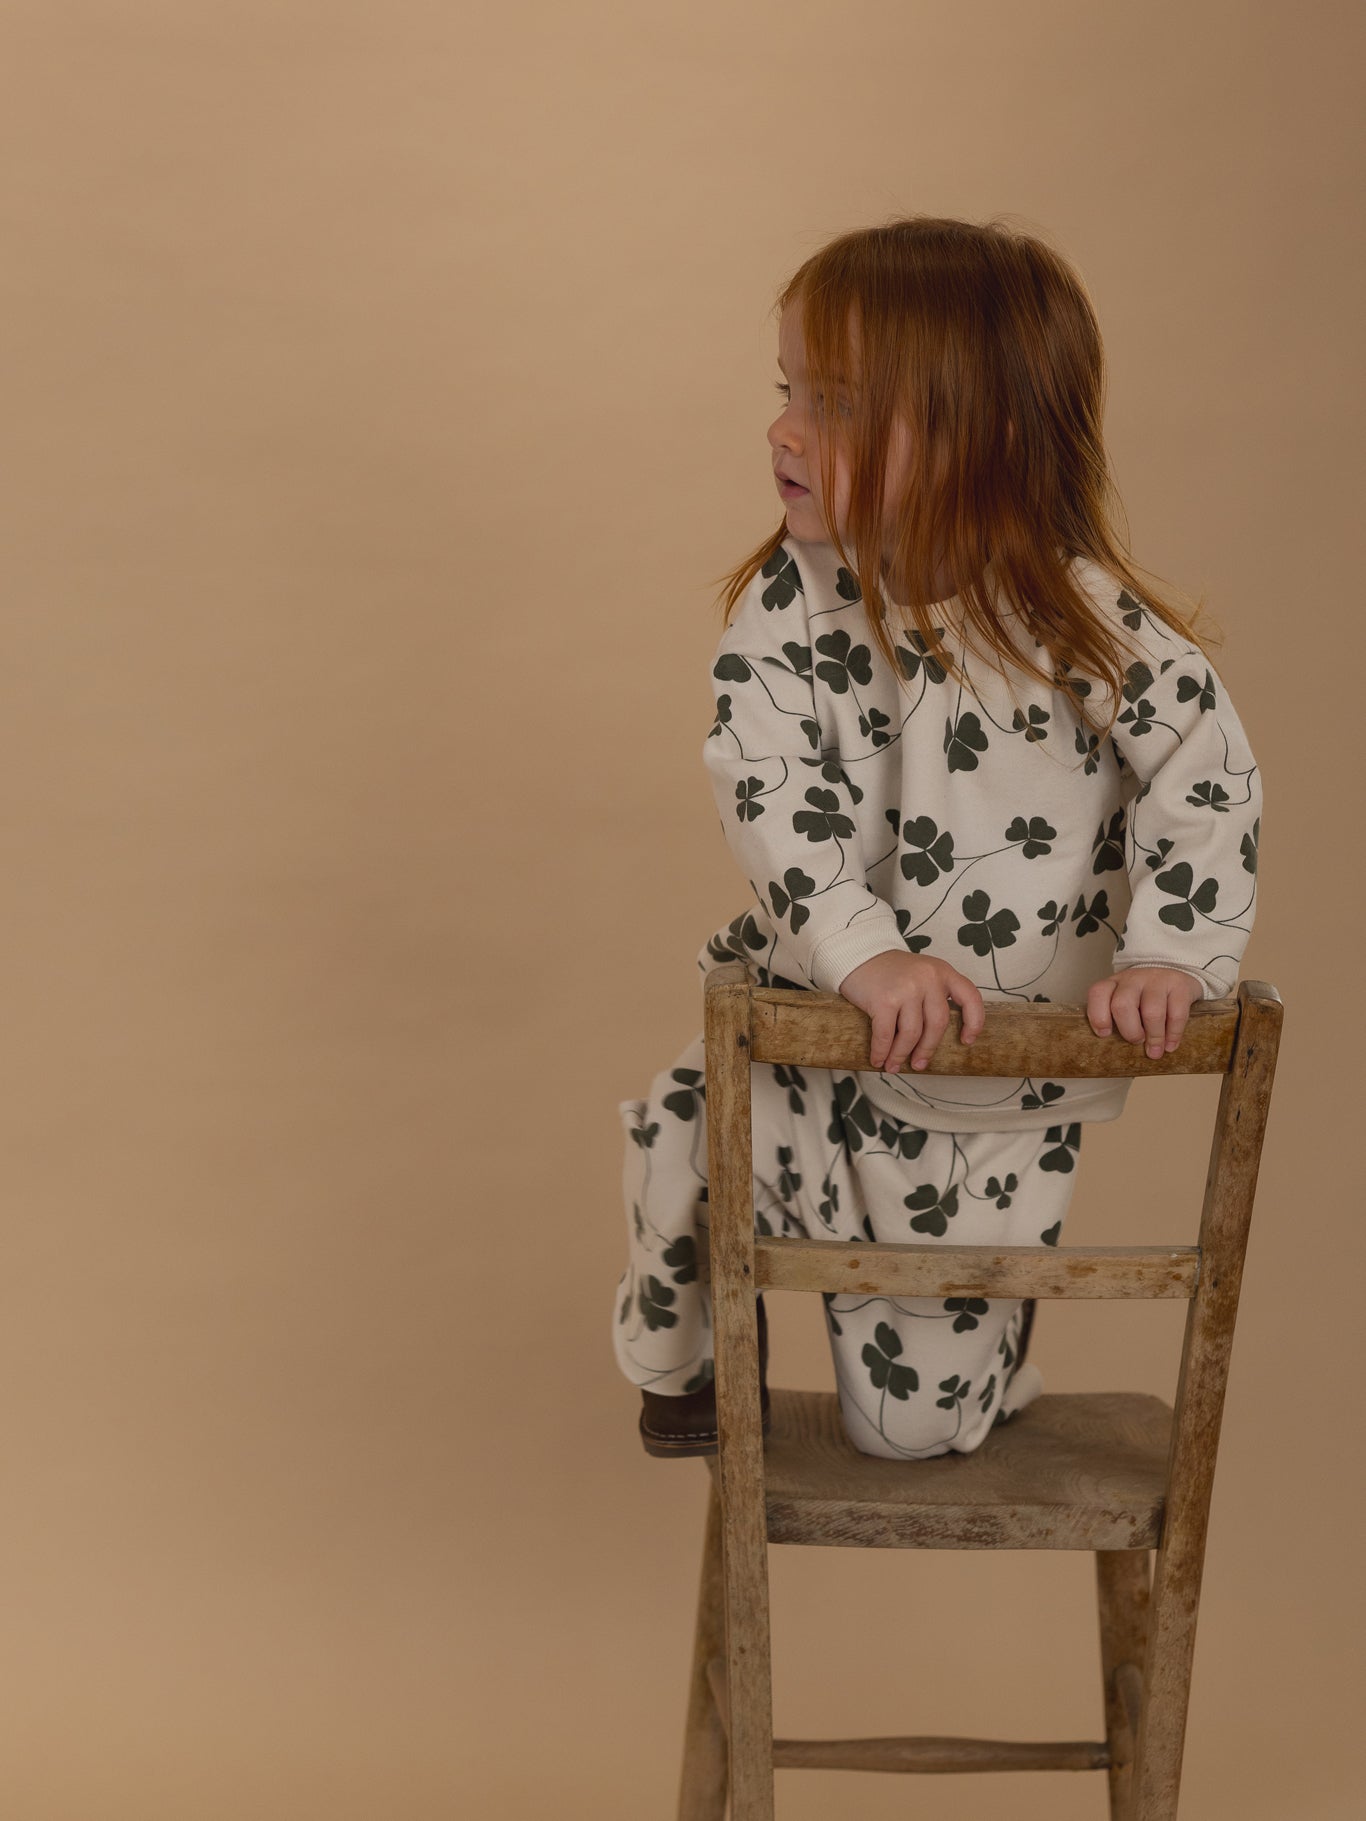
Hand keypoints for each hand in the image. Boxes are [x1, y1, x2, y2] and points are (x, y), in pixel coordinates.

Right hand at [838, 950, 985, 1073]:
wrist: (858, 954)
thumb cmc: (890, 970)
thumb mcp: (922, 973)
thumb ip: (934, 995)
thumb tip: (934, 1038)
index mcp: (942, 972)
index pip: (970, 998)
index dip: (973, 1022)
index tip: (966, 1041)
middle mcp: (928, 978)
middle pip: (938, 1024)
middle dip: (927, 1049)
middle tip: (919, 1064)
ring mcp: (906, 989)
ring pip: (912, 1034)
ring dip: (901, 1054)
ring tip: (893, 1065)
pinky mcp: (884, 1000)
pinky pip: (886, 1035)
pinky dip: (882, 1051)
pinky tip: (878, 1059)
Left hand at [1087, 968, 1202, 1059]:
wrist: (1175, 973)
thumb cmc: (1144, 995)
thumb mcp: (1126, 999)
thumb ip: (1117, 1018)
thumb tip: (1115, 1051)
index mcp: (1114, 983)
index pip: (1098, 993)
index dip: (1098, 1016)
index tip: (1105, 1035)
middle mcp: (1133, 979)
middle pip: (1123, 1005)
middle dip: (1129, 1031)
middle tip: (1136, 1041)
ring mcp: (1157, 980)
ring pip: (1152, 1012)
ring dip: (1154, 1037)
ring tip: (1155, 1051)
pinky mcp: (1180, 986)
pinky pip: (1177, 1014)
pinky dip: (1173, 1034)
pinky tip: (1170, 1045)